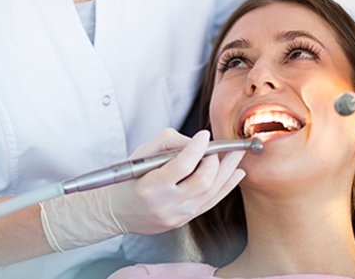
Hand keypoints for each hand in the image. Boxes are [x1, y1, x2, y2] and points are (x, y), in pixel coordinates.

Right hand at [38, 128, 244, 250]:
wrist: (117, 211)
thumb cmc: (128, 179)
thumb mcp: (141, 154)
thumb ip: (168, 142)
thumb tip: (196, 142)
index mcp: (151, 186)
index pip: (182, 165)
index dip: (197, 148)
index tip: (203, 135)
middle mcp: (166, 204)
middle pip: (203, 181)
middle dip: (216, 160)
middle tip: (218, 147)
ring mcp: (178, 215)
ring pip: (212, 192)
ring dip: (227, 171)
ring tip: (237, 155)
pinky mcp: (185, 220)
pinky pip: (212, 202)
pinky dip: (227, 186)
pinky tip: (236, 174)